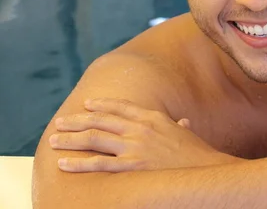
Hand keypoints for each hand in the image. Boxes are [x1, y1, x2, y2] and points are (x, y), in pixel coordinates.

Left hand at [49, 98, 239, 171]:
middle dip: (78, 121)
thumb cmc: (198, 154)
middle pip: (102, 121)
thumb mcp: (187, 134)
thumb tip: (182, 122)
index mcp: (154, 118)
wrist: (205, 169)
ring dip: (71, 139)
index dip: (102, 105)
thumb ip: (180, 126)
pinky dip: (78, 163)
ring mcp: (135, 147)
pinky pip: (98, 164)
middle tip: (60, 122)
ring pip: (94, 139)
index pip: (122, 108)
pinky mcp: (131, 166)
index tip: (87, 104)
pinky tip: (63, 163)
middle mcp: (141, 129)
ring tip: (53, 140)